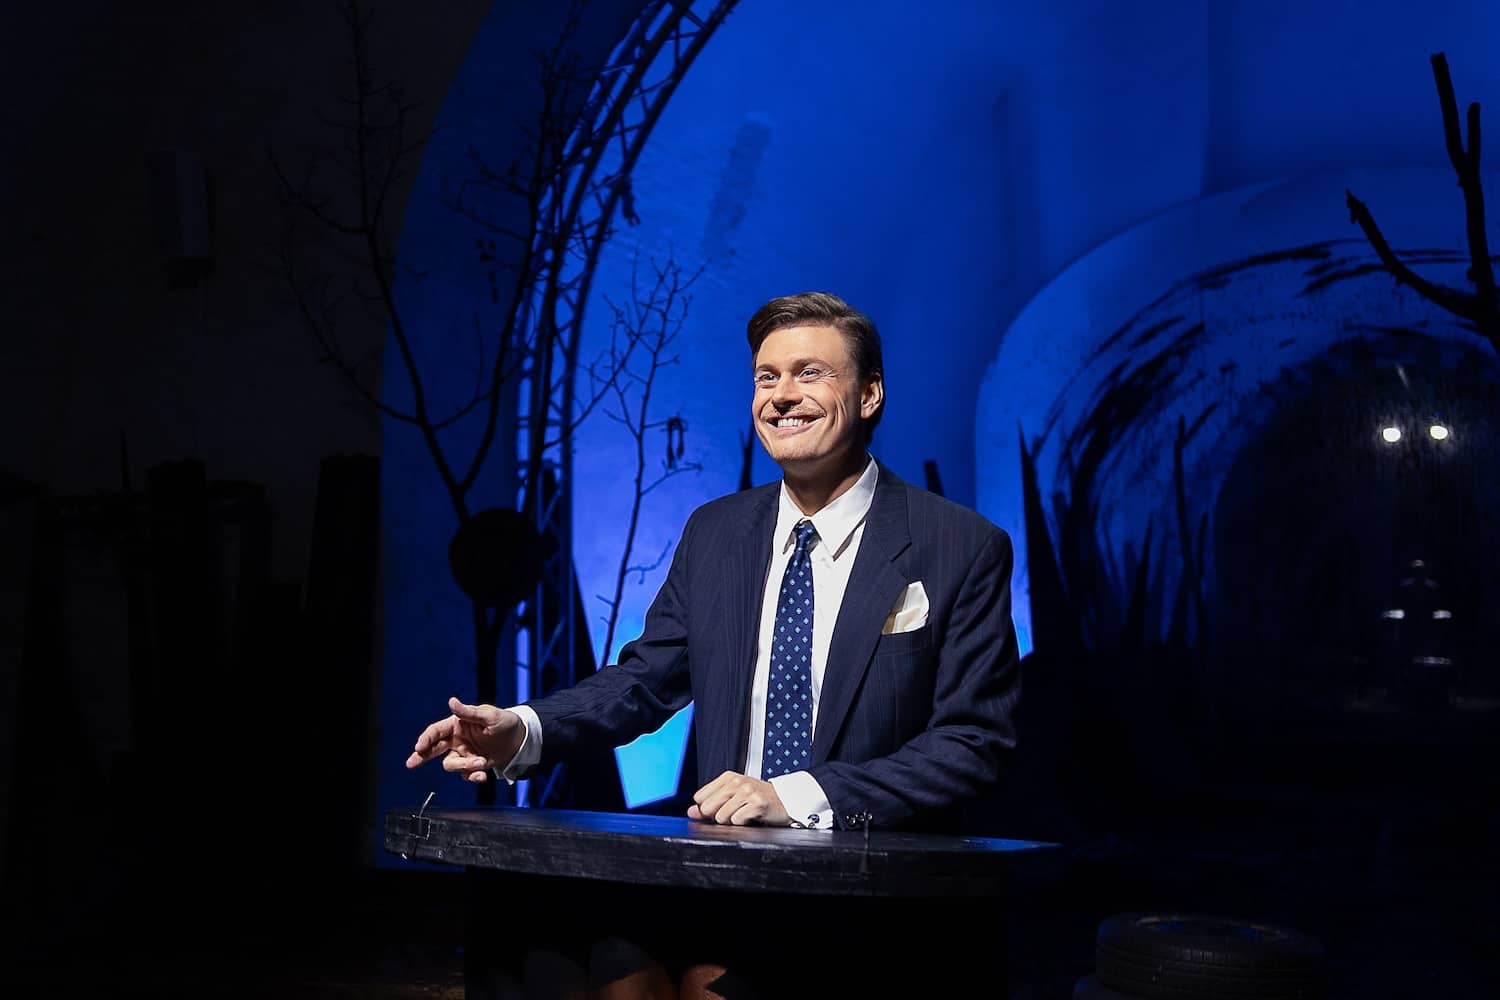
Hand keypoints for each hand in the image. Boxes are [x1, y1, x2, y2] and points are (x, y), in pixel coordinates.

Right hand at [405, 697, 524, 782]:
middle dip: (421, 756)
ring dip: (464, 766)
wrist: (520, 739)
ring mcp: (464, 754)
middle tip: (411, 763)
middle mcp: (457, 740)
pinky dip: (473, 776)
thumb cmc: (505, 722)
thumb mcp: (489, 715)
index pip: (436, 731)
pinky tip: (483, 774)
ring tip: (482, 762)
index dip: (426, 739)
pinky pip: (466, 774)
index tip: (418, 747)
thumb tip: (452, 702)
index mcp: (457, 724)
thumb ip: (469, 712)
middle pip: (433, 749)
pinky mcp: (472, 765)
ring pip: (452, 764)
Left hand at [688, 770, 789, 825]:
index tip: (719, 808)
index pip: (700, 797)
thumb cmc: (757, 798)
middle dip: (717, 816)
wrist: (785, 801)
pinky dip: (743, 823)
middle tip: (733, 812)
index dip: (707, 808)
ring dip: (732, 821)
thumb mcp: (732, 796)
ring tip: (743, 814)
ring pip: (721, 817)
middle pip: (708, 808)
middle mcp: (736, 781)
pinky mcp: (757, 803)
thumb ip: (709, 802)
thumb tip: (690, 812)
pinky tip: (751, 817)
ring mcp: (747, 791)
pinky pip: (737, 821)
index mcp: (727, 777)